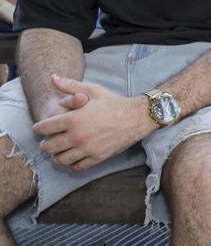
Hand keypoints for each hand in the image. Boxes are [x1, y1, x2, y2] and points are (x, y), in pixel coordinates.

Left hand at [31, 75, 151, 171]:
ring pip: (60, 159)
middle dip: (45, 144)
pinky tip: (73, 157)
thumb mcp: (92, 90)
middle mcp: (78, 136)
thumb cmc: (113, 102)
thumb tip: (52, 78)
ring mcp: (87, 149)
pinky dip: (71, 165)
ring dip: (56, 155)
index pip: (44, 128)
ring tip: (59, 150)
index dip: (39, 128)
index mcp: (74, 119)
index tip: (41, 128)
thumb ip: (70, 86)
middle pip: (49, 147)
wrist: (137, 117)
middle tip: (48, 141)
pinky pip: (76, 167)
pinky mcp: (97, 157)